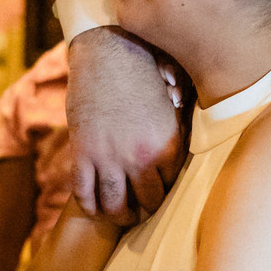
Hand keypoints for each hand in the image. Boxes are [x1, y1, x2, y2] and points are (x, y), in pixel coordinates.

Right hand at [66, 27, 183, 223]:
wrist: (108, 54)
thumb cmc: (145, 72)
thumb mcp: (173, 102)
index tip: (157, 195)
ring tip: (118, 216)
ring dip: (116, 216)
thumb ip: (178, 127)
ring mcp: (110, 158)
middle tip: (138, 212)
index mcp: (168, 146)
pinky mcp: (83, 154)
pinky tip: (93, 206)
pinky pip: (84, 192)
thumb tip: (188, 132)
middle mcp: (140, 157)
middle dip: (142, 211)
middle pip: (145, 202)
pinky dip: (89, 204)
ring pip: (113, 205)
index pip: (169, 186)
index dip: (162, 193)